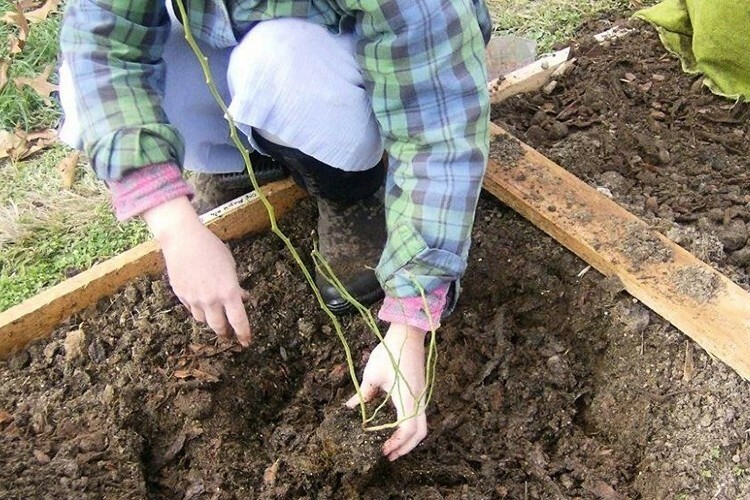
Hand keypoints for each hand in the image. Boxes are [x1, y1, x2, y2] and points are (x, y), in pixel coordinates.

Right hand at [142, 197, 250, 346]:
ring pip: (203, 320)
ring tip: (214, 312)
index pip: (239, 321)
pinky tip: (200, 298)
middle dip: (225, 331)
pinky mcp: (180, 295)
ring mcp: (194, 299)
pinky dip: (198, 308)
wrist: (182, 239)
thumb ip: (235, 286)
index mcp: (228, 292)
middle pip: (219, 327)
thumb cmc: (211, 248)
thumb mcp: (230, 266)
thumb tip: (241, 298)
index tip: (246, 342)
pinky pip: (191, 309)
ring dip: (210, 319)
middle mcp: (211, 300)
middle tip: (229, 331)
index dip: (243, 334)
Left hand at [345, 323, 427, 460]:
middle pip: (420, 433)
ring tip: (392, 445)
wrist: (408, 334)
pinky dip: (410, 427)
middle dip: (406, 447)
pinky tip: (396, 428)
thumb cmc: (390, 353)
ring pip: (422, 425)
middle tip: (388, 455)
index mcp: (407, 398)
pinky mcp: (420, 391)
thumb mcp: (372, 374)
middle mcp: (419, 400)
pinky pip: (420, 415)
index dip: (396, 444)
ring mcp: (422, 395)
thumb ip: (363, 394)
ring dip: (409, 438)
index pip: (407, 430)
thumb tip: (350, 407)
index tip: (382, 450)